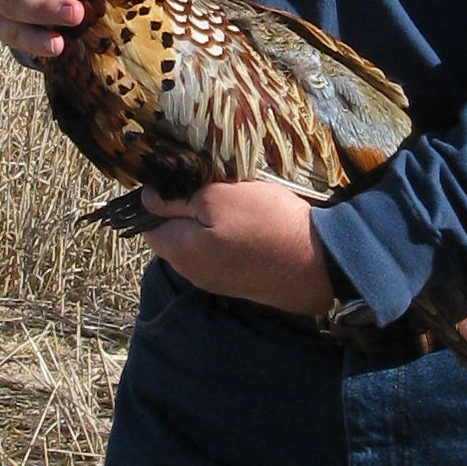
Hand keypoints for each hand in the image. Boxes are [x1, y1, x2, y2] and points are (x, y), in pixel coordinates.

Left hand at [140, 178, 336, 315]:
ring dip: (214, 225)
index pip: (151, 224)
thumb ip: (177, 199)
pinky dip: (232, 239)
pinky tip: (254, 227)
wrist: (319, 262)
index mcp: (179, 252)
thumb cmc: (266, 223)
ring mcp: (217, 282)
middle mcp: (192, 273)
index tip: (188, 182)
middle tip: (219, 190)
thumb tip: (147, 198)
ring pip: (202, 244)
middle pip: (177, 235)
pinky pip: (224, 255)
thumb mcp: (218, 198)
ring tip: (241, 206)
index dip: (165, 200)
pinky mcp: (241, 283)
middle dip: (190, 212)